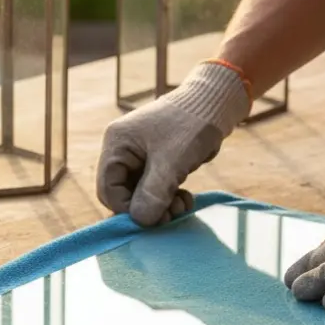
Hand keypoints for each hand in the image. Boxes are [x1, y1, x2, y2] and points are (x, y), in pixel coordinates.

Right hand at [97, 60, 249, 225]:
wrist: (217, 103)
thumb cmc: (191, 126)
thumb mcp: (171, 162)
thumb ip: (153, 193)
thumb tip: (140, 221)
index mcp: (117, 144)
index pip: (107, 189)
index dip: (126, 209)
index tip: (153, 218)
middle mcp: (123, 150)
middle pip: (123, 194)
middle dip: (147, 208)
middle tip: (171, 215)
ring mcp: (140, 156)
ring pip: (141, 194)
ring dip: (161, 206)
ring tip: (182, 205)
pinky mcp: (157, 161)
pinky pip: (155, 189)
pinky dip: (168, 198)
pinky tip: (185, 198)